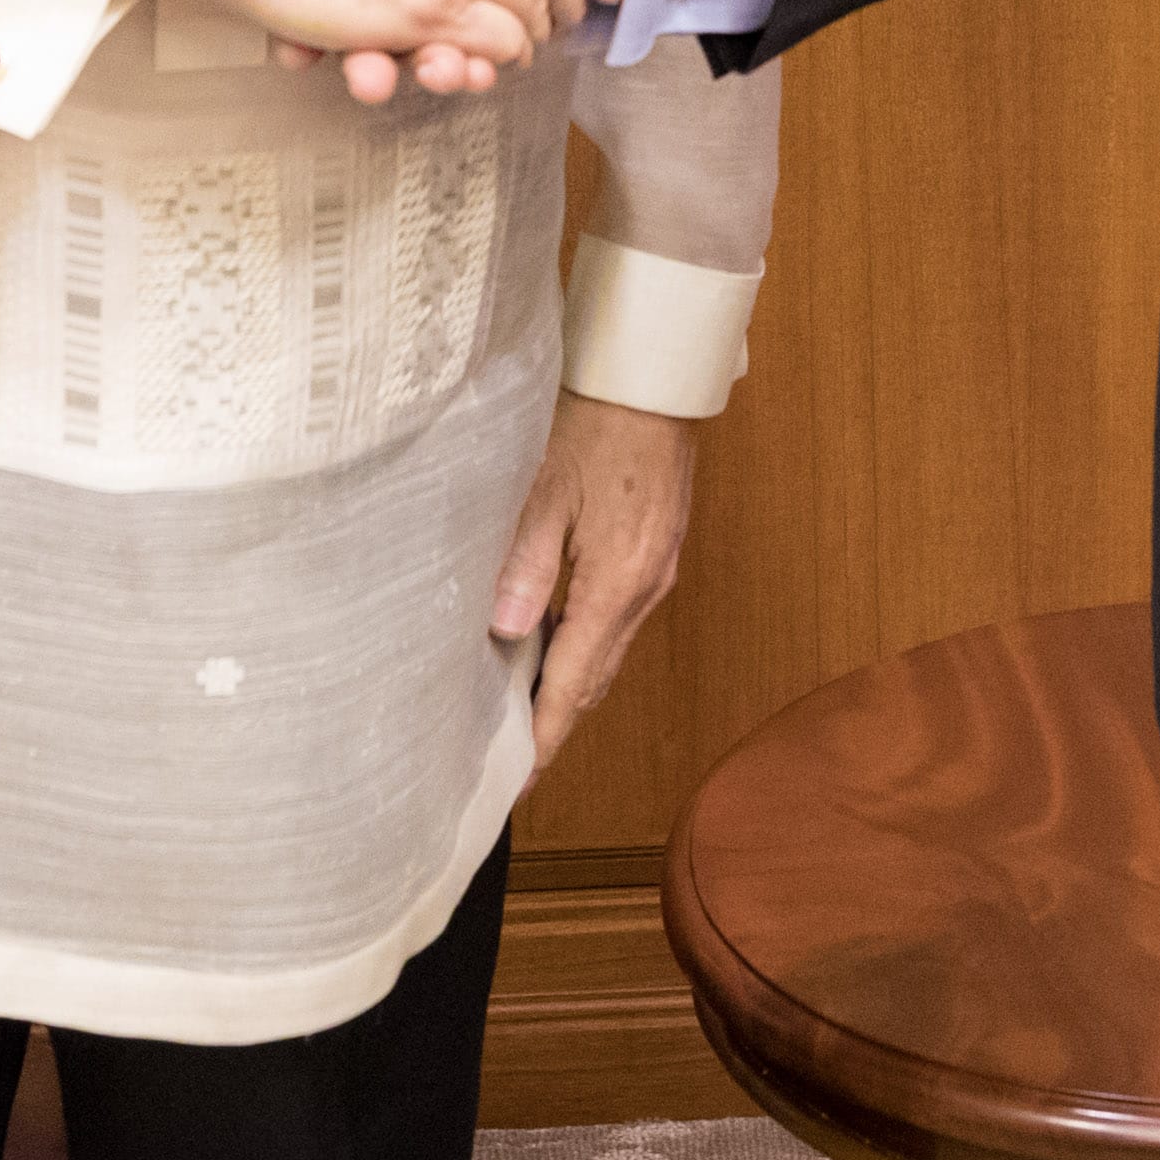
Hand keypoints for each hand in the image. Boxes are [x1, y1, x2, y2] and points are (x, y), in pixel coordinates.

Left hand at [490, 392, 694, 772]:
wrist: (655, 378)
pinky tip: (552, 640)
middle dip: (555, 722)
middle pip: (595, 678)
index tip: (519, 781)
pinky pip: (618, 619)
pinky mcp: (656, 551)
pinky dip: (584, 644)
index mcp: (618, 583)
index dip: (544, 737)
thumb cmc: (598, 421)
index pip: (573, 684)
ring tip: (522, 709)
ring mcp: (656, 571)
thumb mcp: (547, 488)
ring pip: (608, 650)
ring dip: (569, 684)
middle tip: (511, 759)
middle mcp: (646, 589)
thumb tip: (503, 631)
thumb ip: (525, 562)